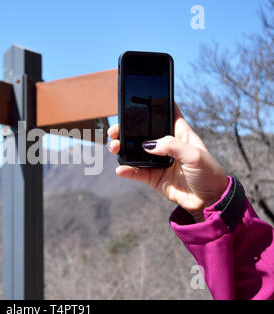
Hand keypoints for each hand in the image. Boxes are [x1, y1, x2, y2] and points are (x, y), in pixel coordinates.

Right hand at [107, 104, 228, 221]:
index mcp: (179, 133)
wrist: (209, 201)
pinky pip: (136, 172)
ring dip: (122, 148)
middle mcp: (166, 145)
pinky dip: (127, 170)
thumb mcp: (194, 155)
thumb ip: (171, 146)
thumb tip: (148, 145)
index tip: (136, 102)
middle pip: (142, 133)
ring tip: (114, 147)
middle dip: (127, 129)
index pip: (164, 114)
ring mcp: (158, 161)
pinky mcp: (153, 176)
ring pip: (135, 152)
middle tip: (115, 130)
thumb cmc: (209, 173)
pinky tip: (121, 169)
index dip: (152, 106)